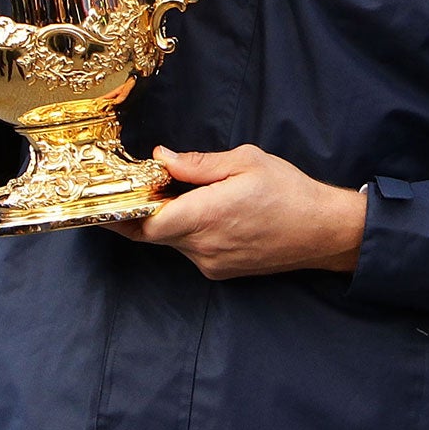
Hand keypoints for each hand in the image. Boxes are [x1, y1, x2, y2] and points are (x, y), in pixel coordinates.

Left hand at [111, 145, 365, 278]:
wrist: (323, 231)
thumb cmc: (289, 191)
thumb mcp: (245, 161)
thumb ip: (198, 164)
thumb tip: (162, 159)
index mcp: (206, 216)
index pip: (145, 223)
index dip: (121, 213)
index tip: (104, 199)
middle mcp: (203, 246)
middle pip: (153, 233)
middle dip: (140, 211)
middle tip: (132, 187)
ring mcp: (211, 263)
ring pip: (171, 241)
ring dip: (166, 219)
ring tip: (172, 193)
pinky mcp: (220, 270)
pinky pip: (190, 249)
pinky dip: (185, 230)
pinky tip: (199, 210)